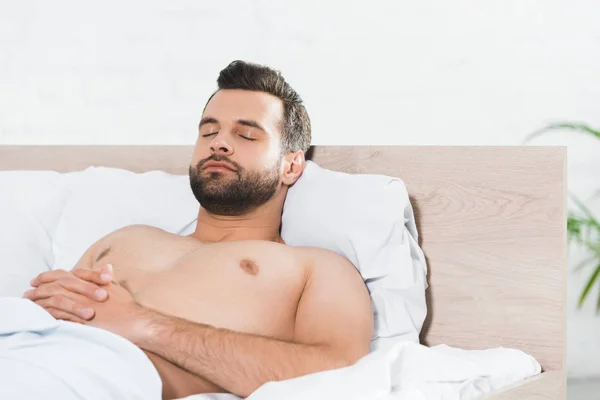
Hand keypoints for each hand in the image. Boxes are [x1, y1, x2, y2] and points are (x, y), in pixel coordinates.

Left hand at [26, 264, 148, 342]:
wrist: (134, 322)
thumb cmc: (127, 307)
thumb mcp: (116, 288)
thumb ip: (106, 278)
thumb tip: (106, 267)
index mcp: (90, 282)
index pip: (65, 274)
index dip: (50, 275)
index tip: (40, 278)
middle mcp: (83, 290)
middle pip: (55, 284)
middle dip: (40, 286)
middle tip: (29, 290)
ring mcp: (81, 304)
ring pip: (54, 298)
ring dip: (39, 300)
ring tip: (29, 303)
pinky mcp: (79, 318)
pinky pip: (57, 314)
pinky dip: (46, 313)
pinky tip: (39, 315)